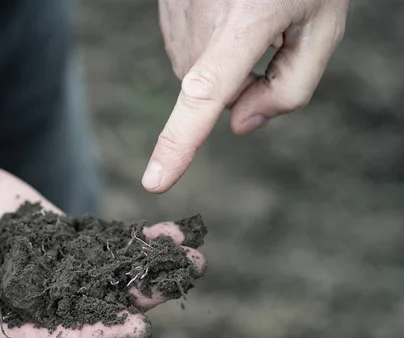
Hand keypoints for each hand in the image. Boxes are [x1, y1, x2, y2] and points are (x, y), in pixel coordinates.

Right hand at [0, 157, 204, 337]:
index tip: (130, 331)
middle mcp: (22, 307)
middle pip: (83, 317)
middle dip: (131, 308)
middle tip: (174, 289)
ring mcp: (47, 277)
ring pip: (101, 285)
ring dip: (144, 275)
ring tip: (190, 262)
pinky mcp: (62, 247)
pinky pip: (101, 250)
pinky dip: (134, 245)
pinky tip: (169, 237)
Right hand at [143, 0, 349, 191]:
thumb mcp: (322, 26)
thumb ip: (292, 88)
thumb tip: (240, 125)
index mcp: (247, 18)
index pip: (205, 94)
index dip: (179, 141)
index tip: (155, 180)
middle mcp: (201, 15)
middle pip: (211, 93)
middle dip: (240, 84)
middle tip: (269, 43)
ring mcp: (176, 10)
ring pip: (193, 73)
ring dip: (220, 63)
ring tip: (247, 18)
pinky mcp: (165, 7)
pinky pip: (183, 50)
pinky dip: (205, 46)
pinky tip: (226, 13)